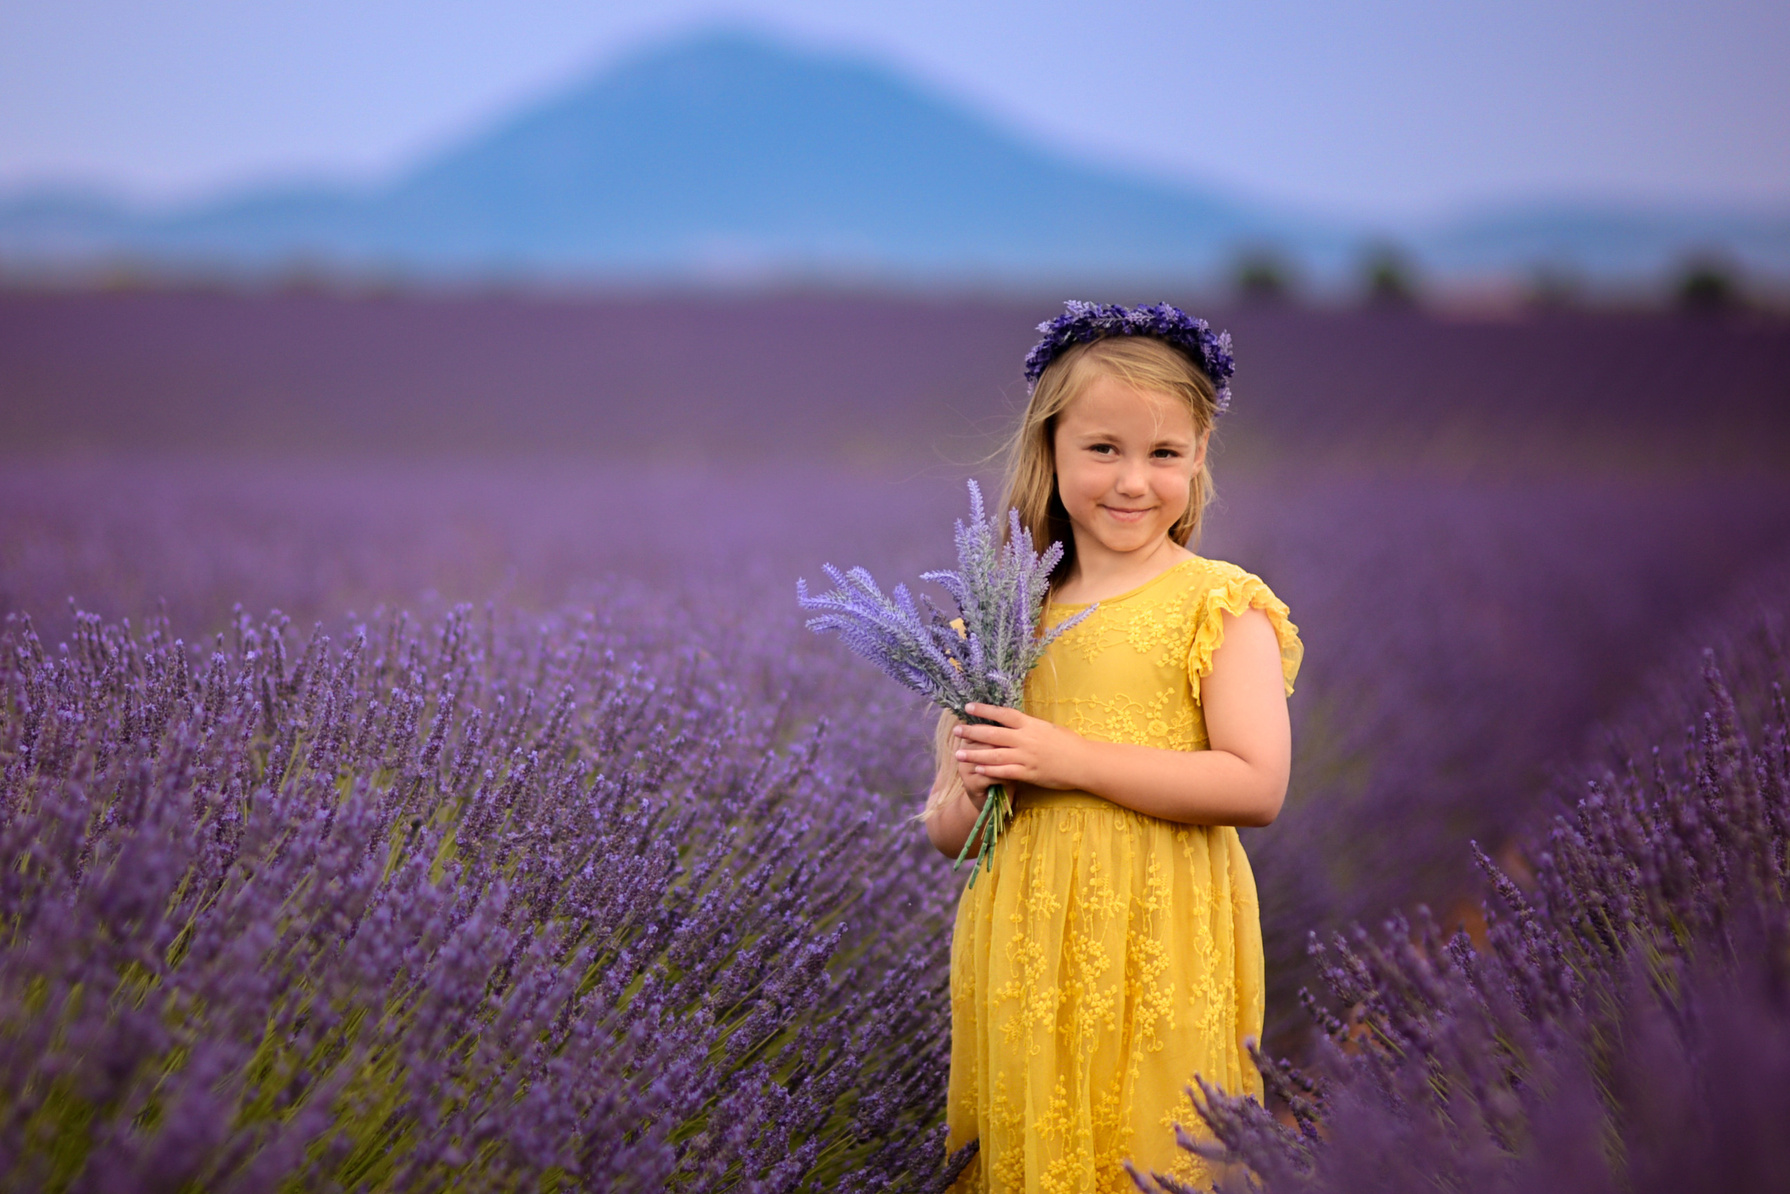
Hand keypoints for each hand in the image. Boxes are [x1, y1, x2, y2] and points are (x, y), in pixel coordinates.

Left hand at [952, 703, 1086, 791]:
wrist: (1084, 762)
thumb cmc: (1068, 743)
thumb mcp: (1048, 728)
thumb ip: (1029, 726)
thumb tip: (1013, 721)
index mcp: (1031, 724)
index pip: (1003, 714)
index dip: (984, 710)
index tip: (967, 707)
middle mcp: (1026, 739)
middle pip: (993, 734)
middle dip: (972, 732)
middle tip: (956, 731)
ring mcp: (1026, 757)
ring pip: (995, 755)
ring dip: (975, 754)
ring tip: (959, 753)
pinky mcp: (1029, 773)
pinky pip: (1005, 772)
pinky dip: (990, 771)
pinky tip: (977, 770)